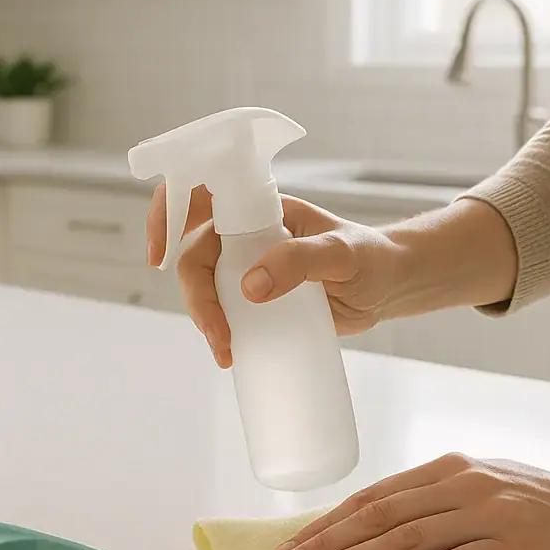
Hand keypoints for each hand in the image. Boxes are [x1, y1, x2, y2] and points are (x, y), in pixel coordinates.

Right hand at [145, 183, 407, 367]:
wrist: (392, 288)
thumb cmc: (374, 259)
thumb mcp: (341, 255)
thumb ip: (300, 262)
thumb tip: (249, 287)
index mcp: (261, 210)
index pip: (200, 197)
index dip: (167, 216)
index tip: (157, 255)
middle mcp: (248, 235)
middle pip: (194, 257)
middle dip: (196, 297)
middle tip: (218, 336)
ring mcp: (249, 267)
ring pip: (204, 288)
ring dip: (205, 320)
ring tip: (227, 352)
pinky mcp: (257, 299)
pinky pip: (223, 311)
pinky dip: (219, 332)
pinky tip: (231, 352)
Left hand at [270, 453, 549, 549]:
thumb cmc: (546, 504)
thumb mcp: (484, 485)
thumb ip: (436, 500)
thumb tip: (375, 526)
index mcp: (449, 469)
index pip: (374, 496)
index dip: (328, 521)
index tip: (292, 543)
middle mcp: (461, 486)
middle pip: (377, 516)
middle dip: (325, 542)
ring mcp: (485, 517)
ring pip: (402, 538)